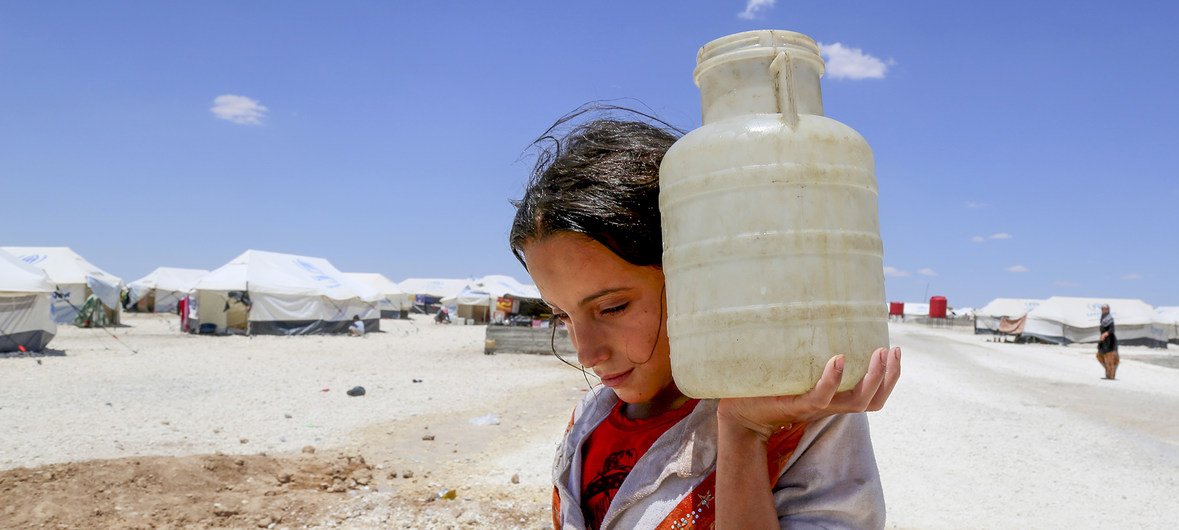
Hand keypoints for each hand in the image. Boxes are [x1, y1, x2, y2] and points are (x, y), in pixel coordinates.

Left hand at [716, 346, 900, 440]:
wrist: (739, 410)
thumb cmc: (767, 387)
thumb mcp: (796, 368)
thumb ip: (809, 352)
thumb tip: (817, 313)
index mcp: (833, 398)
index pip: (872, 396)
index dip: (889, 378)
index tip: (894, 351)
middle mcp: (829, 405)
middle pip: (872, 400)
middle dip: (889, 377)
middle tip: (893, 350)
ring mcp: (813, 408)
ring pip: (854, 401)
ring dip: (871, 378)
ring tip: (879, 353)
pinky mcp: (794, 406)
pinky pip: (820, 397)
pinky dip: (832, 380)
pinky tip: (839, 359)